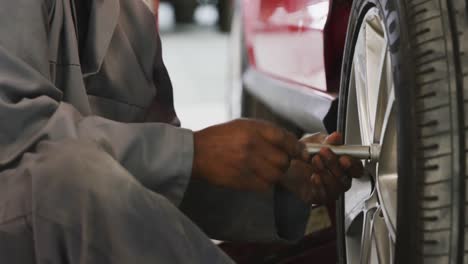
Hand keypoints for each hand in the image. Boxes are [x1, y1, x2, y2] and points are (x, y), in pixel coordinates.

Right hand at [192, 119, 307, 191]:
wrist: (196, 152)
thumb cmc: (221, 137)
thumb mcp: (242, 126)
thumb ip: (266, 132)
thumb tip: (291, 143)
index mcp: (253, 128)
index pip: (285, 138)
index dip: (297, 148)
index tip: (302, 153)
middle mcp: (252, 145)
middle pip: (283, 160)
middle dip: (285, 162)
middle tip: (278, 162)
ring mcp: (246, 164)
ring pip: (276, 175)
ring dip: (275, 174)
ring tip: (266, 170)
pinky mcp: (241, 180)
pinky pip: (264, 185)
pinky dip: (265, 183)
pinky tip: (256, 177)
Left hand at [280, 132, 363, 203]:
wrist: (284, 165)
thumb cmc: (302, 154)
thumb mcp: (314, 142)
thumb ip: (326, 140)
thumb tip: (336, 137)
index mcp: (342, 165)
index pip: (356, 168)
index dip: (353, 164)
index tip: (344, 158)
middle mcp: (338, 179)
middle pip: (346, 178)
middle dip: (335, 164)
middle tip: (323, 152)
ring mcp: (330, 189)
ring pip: (336, 186)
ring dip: (326, 173)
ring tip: (315, 161)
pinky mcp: (318, 197)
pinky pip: (324, 195)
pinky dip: (319, 185)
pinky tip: (314, 177)